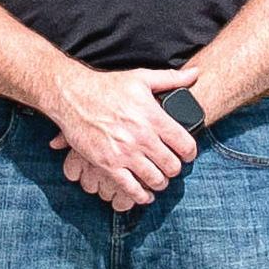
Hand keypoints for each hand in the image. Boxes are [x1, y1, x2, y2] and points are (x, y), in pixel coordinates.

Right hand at [43, 66, 198, 206]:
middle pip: (172, 166)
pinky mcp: (108, 164)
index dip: (190, 153)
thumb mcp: (141, 77)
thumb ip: (171, 78)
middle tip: (171, 167)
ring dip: (160, 182)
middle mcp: (142, 137)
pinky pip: (131, 188)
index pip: (185, 145)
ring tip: (159, 179)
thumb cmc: (107, 86)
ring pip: (154, 179)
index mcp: (153, 117)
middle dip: (175, 169)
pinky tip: (144, 195)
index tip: (187, 154)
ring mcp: (125, 153)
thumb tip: (195, 73)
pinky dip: (141, 196)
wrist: (73, 96)